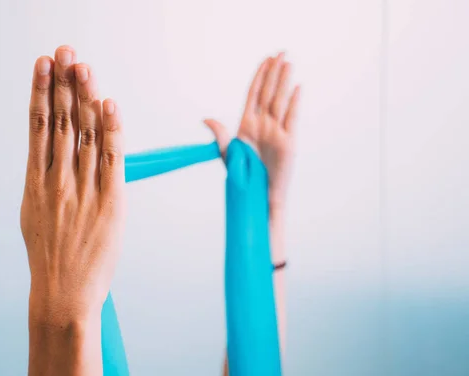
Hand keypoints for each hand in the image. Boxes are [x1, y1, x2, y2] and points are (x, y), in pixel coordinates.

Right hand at [21, 45, 125, 327]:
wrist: (64, 295)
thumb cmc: (51, 256)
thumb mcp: (35, 214)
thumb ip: (43, 182)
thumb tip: (49, 155)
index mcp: (36, 182)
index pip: (39, 126)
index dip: (42, 92)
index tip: (43, 64)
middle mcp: (57, 181)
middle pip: (62, 123)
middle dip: (64, 84)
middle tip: (66, 51)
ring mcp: (83, 191)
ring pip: (85, 135)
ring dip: (86, 98)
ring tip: (83, 67)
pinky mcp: (110, 203)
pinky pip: (111, 160)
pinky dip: (111, 131)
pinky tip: (108, 105)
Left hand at [204, 52, 299, 210]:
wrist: (258, 196)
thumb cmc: (243, 177)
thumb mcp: (227, 154)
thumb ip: (219, 134)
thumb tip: (206, 118)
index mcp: (247, 125)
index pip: (254, 94)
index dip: (259, 76)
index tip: (265, 60)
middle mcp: (263, 125)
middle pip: (269, 92)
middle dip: (274, 72)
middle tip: (281, 52)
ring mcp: (277, 132)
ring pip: (280, 101)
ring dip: (284, 81)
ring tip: (288, 63)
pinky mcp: (288, 142)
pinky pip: (292, 118)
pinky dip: (294, 102)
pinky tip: (297, 87)